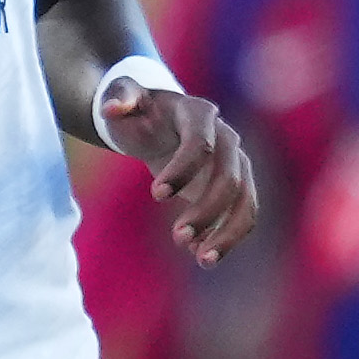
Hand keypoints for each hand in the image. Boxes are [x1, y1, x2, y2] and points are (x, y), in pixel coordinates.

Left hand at [99, 77, 260, 264]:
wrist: (159, 125)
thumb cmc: (138, 113)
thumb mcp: (123, 98)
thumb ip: (118, 97)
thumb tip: (112, 108)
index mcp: (199, 114)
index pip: (201, 144)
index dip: (182, 170)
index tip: (155, 195)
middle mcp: (227, 140)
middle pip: (231, 178)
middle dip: (207, 210)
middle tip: (177, 237)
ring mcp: (236, 165)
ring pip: (246, 201)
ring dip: (228, 232)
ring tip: (203, 260)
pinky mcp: (234, 190)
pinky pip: (240, 216)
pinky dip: (226, 237)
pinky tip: (201, 256)